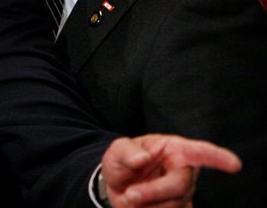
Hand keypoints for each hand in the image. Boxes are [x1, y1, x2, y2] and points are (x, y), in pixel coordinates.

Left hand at [101, 134, 240, 206]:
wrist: (117, 184)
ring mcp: (184, 193)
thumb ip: (127, 151)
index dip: (217, 157)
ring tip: (131, 196)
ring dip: (148, 205)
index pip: (199, 151)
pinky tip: (141, 206)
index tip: (234, 164)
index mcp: (174, 149)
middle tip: (130, 194)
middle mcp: (184, 171)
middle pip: (180, 186)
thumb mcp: (117, 150)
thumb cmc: (122, 161)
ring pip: (174, 206)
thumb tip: (142, 158)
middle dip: (154, 192)